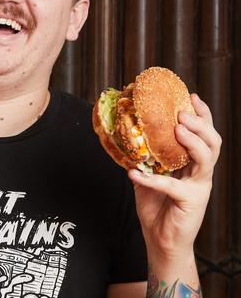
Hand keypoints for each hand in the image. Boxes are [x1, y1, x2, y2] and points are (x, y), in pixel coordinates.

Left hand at [127, 93, 220, 258]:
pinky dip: (151, 178)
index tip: (190, 96)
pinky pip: (172, 185)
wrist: (161, 241)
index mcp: (193, 164)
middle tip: (182, 112)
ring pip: (206, 159)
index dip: (202, 115)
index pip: (204, 135)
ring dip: (192, 141)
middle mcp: (201, 173)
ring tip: (177, 129)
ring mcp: (199, 187)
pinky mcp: (191, 202)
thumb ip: (144, 158)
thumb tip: (126, 135)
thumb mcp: (147, 176)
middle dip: (200, 124)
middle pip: (212, 142)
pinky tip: (134, 172)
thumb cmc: (156, 208)